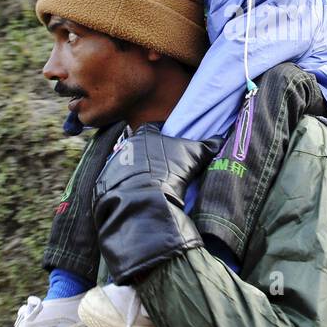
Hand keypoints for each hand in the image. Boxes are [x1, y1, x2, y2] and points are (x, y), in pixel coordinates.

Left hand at [93, 125, 223, 284]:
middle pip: (138, 146)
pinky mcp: (106, 184)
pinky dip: (126, 187)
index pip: (152, 128)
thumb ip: (208, 145)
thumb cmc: (170, 170)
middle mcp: (126, 145)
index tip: (169, 147)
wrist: (145, 198)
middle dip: (147, 155)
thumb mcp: (194, 155)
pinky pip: (116, 183)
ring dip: (135, 172)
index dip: (161, 136)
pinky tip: (138, 196)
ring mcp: (113, 164)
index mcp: (145, 134)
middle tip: (161, 168)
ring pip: (126, 164)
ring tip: (150, 185)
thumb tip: (220, 139)